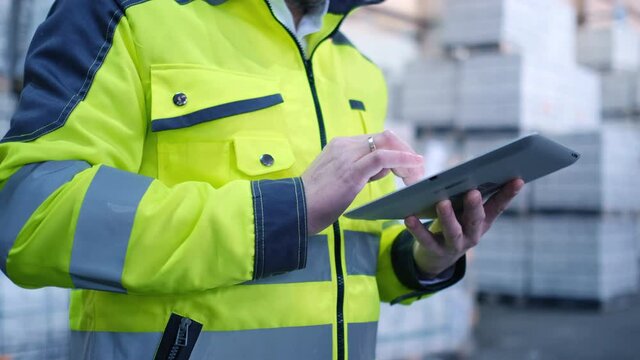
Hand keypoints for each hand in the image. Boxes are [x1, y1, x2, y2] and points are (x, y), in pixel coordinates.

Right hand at [302, 130, 423, 234]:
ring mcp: (348, 156)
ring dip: (407, 158)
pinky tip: (413, 168)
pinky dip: (403, 160)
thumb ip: (360, 169)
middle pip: (385, 138)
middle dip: (405, 151)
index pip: (376, 139)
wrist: (294, 211)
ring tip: (417, 174)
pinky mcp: (352, 171)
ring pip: (387, 145)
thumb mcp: (339, 179)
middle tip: (418, 169)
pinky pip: (384, 158)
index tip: (408, 164)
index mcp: (339, 145)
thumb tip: (383, 168)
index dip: (396, 149)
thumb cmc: (315, 201)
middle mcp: (344, 145)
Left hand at [405, 179, 524, 277]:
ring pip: (453, 231)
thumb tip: (473, 171)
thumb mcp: (466, 213)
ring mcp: (454, 245)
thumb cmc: (455, 225)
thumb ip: (470, 197)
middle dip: (475, 206)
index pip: (498, 207)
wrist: (437, 258)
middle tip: (473, 192)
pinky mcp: (435, 250)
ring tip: (442, 203)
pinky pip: (425, 240)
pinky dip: (417, 229)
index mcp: (482, 222)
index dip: (509, 194)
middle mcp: (472, 235)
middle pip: (475, 220)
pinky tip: (410, 217)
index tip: (518, 179)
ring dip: (448, 217)